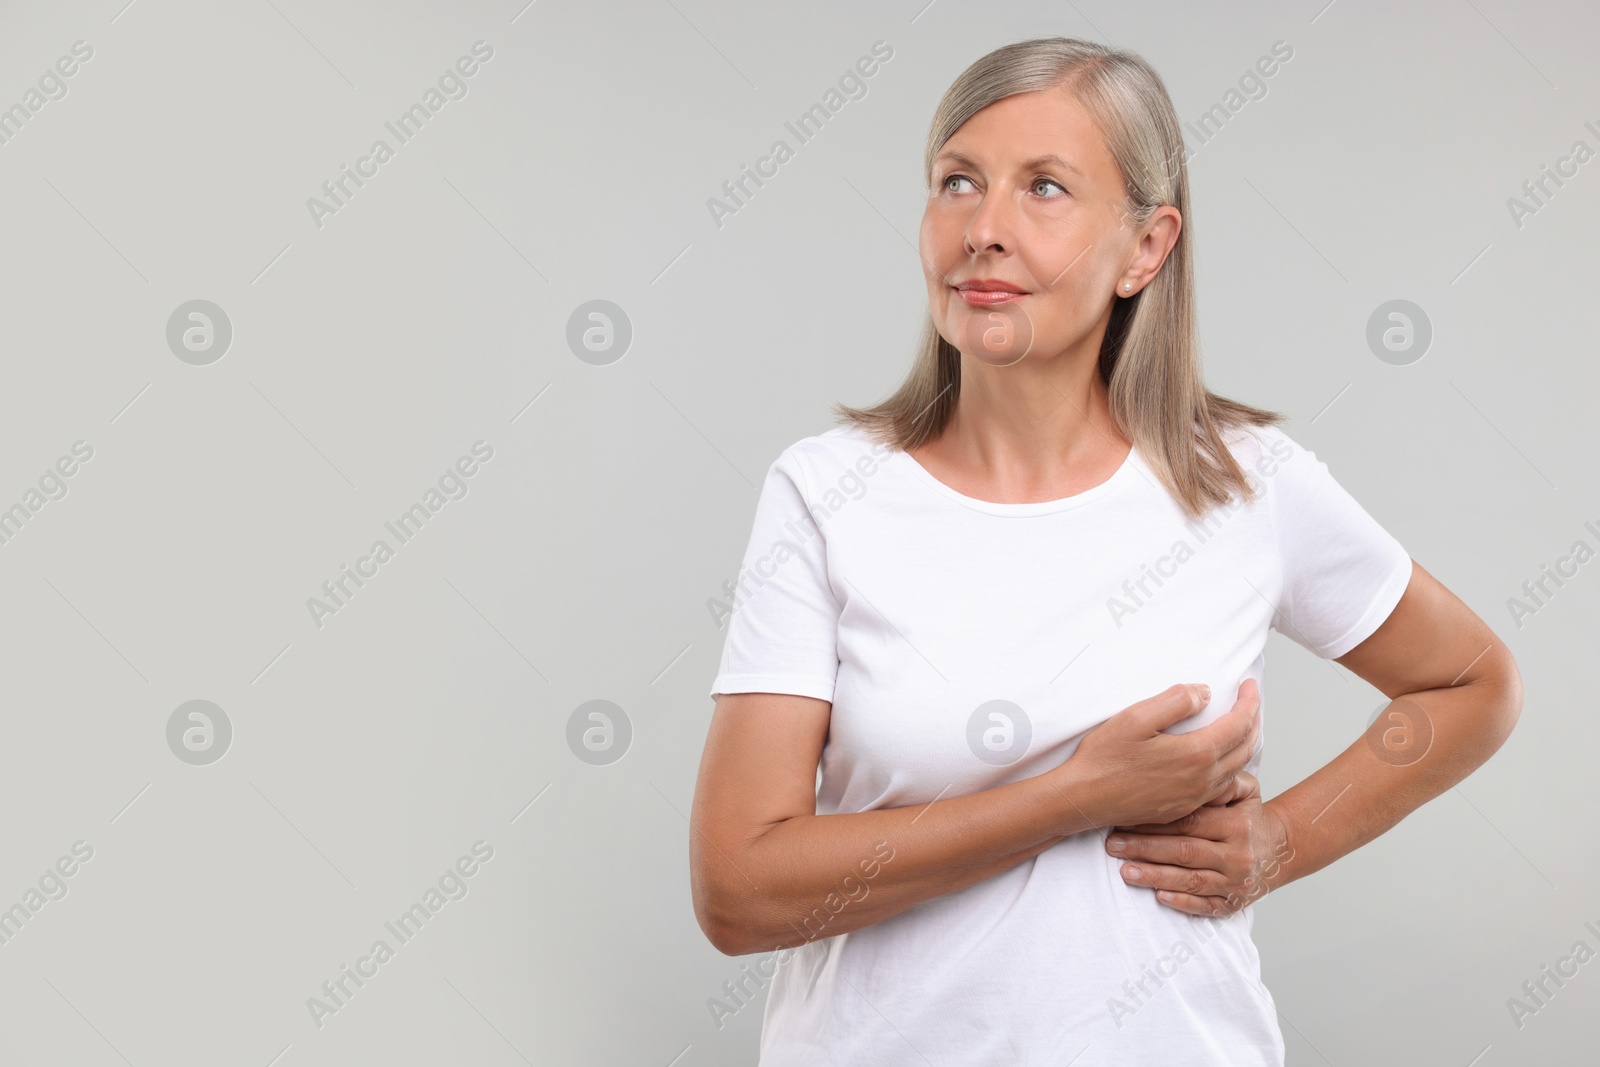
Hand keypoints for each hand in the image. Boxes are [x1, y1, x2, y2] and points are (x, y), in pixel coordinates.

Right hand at [1063, 679, 1261, 829]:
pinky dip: (1229, 766)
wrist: (1083, 799)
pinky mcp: (1181, 808)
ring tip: (1240, 727)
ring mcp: (1193, 798)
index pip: (1239, 724)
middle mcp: (1202, 780)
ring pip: (1235, 770)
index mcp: (1196, 755)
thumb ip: (1176, 701)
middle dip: (1253, 721)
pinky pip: (1219, 787)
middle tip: (1250, 702)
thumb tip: (1204, 693)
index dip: (1249, 702)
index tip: (1249, 685)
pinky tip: (1218, 759)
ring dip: (1244, 745)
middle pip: (1245, 748)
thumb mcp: (1137, 717)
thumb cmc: (1104, 758)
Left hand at [1103, 770, 1293, 916]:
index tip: (1125, 818)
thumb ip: (1223, 781)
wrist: (1281, 851)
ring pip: (1191, 880)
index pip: (1189, 822)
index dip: (1155, 821)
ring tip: (1125, 872)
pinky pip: (1206, 906)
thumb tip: (1198, 775)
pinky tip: (1159, 896)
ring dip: (1155, 877)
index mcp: (1237, 825)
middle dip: (1145, 848)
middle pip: (1184, 851)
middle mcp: (1237, 855)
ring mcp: (1235, 882)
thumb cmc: (1251, 817)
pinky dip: (1183, 903)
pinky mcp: (1234, 903)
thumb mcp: (1247, 791)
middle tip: (1113, 845)